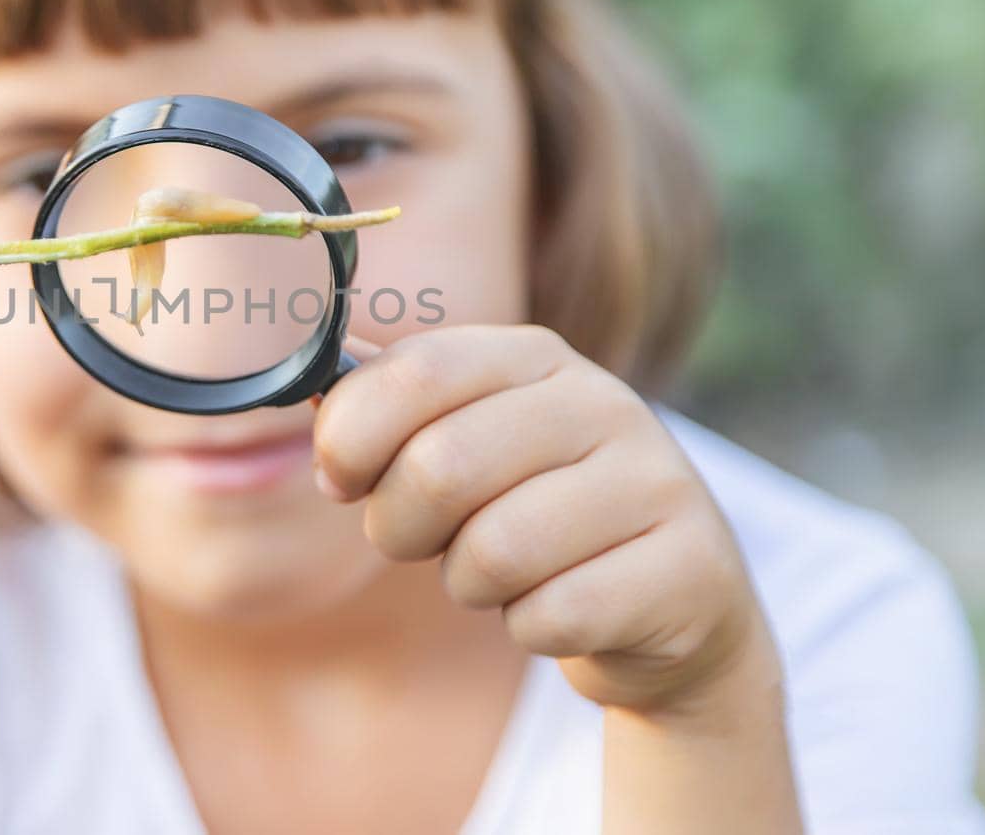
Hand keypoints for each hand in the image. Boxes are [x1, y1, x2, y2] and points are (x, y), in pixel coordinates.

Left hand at [313, 325, 779, 717]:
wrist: (670, 599)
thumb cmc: (532, 512)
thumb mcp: (464, 439)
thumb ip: (388, 404)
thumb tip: (299, 376)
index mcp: (535, 357)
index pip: (417, 371)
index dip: (351, 434)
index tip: (338, 478)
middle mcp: (603, 403)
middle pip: (440, 467)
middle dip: (399, 526)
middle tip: (418, 540)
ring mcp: (656, 482)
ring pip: (493, 553)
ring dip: (471, 582)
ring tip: (502, 572)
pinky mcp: (686, 571)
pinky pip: (551, 617)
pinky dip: (531, 627)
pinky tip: (562, 608)